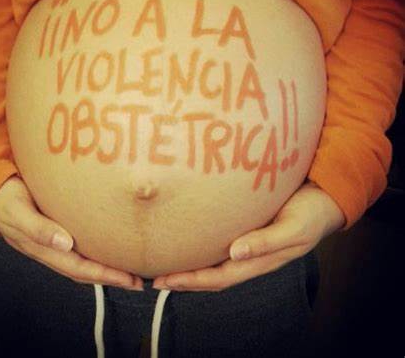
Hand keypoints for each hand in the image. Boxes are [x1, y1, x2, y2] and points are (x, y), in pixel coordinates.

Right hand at [0, 174, 143, 290]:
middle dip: (112, 277)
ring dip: (106, 266)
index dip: (104, 275)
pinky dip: (96, 249)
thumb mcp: (18, 213)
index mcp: (42, 249)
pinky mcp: (58, 227)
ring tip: (128, 269)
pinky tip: (109, 246)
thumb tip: (64, 243)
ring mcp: (55, 240)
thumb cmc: (6, 201)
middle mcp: (51, 249)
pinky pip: (80, 245)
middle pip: (85, 269)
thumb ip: (38, 229)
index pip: (78, 268)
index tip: (127, 279)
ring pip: (84, 259)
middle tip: (138, 281)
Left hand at [152, 180, 345, 291]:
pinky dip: (204, 245)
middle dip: (184, 278)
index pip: (220, 277)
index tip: (167, 281)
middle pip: (212, 273)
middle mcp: (250, 255)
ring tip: (167, 262)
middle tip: (156, 277)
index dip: (193, 281)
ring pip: (215, 260)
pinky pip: (221, 241)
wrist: (324, 198)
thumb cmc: (310, 214)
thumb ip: (266, 242)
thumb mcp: (293, 229)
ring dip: (191, 265)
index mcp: (260, 260)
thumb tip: (235, 253)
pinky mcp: (248, 227)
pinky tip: (192, 238)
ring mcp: (249, 242)